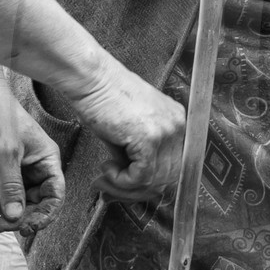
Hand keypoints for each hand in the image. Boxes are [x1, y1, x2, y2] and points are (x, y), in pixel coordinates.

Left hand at [0, 69, 65, 233]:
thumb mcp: (5, 154)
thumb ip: (11, 187)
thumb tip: (15, 217)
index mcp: (47, 161)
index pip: (55, 196)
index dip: (44, 215)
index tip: (26, 228)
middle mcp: (37, 167)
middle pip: (35, 202)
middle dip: (17, 214)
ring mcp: (20, 168)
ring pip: (16, 200)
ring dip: (1, 205)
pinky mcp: (3, 168)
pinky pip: (2, 192)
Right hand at [65, 60, 185, 201]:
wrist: (91, 80)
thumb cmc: (103, 100)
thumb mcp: (130, 131)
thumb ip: (139, 156)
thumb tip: (135, 184)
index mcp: (176, 122)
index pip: (174, 166)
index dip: (149, 182)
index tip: (127, 187)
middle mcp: (177, 125)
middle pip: (168, 177)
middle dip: (138, 189)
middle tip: (113, 186)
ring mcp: (166, 131)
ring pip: (155, 180)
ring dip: (127, 185)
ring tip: (108, 174)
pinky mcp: (149, 138)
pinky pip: (141, 176)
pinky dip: (122, 180)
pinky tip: (108, 167)